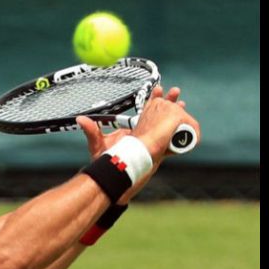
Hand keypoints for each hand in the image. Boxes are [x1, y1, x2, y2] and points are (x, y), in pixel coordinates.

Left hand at [76, 86, 192, 204]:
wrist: (113, 180)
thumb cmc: (105, 163)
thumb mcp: (98, 145)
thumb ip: (91, 132)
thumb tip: (80, 119)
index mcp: (131, 130)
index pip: (144, 111)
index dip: (152, 99)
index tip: (158, 88)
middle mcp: (143, 135)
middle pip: (159, 115)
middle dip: (168, 103)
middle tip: (176, 91)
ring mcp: (152, 144)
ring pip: (168, 127)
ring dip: (177, 116)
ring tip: (183, 103)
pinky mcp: (158, 154)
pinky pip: (172, 143)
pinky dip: (181, 136)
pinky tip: (189, 128)